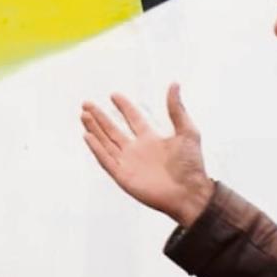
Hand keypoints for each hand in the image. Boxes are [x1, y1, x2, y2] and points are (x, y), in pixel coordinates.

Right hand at [80, 84, 214, 226]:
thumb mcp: (187, 131)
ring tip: (83, 115)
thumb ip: (177, 109)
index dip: (124, 107)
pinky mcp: (124, 177)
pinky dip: (96, 148)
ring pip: (106, 143)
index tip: (114, 95)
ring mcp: (129, 163)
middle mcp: (137, 150)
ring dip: (94, 129)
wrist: (190, 193)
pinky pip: (106, 160)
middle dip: (99, 117)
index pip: (133, 119)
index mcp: (151, 139)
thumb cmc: (192, 165)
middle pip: (113, 130)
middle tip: (87, 103)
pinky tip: (87, 136)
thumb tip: (175, 83)